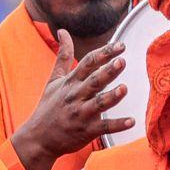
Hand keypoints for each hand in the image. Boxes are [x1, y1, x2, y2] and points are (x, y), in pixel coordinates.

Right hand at [11, 30, 132, 169]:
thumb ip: (63, 56)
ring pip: (98, 104)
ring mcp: (81, 114)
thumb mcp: (53, 80)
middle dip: (107, 72)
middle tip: (122, 61)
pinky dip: (117, 124)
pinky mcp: (86, 131)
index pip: (87, 63)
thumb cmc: (48, 107)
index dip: (104, 54)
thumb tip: (63, 31)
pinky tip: (131, 121)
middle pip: (93, 81)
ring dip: (111, 97)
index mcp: (70, 83)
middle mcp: (75, 96)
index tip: (120, 46)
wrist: (38, 138)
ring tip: (124, 88)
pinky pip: (104, 127)